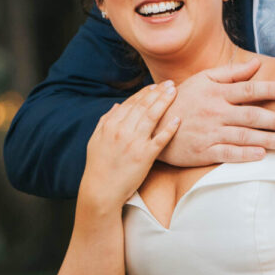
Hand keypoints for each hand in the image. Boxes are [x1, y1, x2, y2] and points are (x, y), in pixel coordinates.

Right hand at [78, 82, 179, 209]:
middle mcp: (122, 131)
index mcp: (111, 125)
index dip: (144, 93)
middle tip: (170, 83)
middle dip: (157, 92)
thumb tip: (116, 106)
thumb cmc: (97, 166)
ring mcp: (134, 143)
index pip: (130, 104)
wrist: (100, 190)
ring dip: (164, 102)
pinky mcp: (144, 156)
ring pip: (152, 117)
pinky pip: (160, 139)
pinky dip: (169, 129)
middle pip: (143, 106)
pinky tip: (178, 119)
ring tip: (174, 92)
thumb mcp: (96, 140)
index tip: (154, 87)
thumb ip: (105, 121)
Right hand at [158, 57, 274, 167]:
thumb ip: (230, 72)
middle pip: (251, 115)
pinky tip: (261, 155)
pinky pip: (228, 153)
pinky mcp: (204, 151)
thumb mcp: (202, 80)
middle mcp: (215, 112)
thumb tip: (256, 64)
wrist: (153, 124)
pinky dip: (245, 154)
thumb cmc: (182, 99)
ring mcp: (210, 133)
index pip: (247, 90)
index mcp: (216, 93)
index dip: (268, 90)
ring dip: (267, 139)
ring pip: (244, 136)